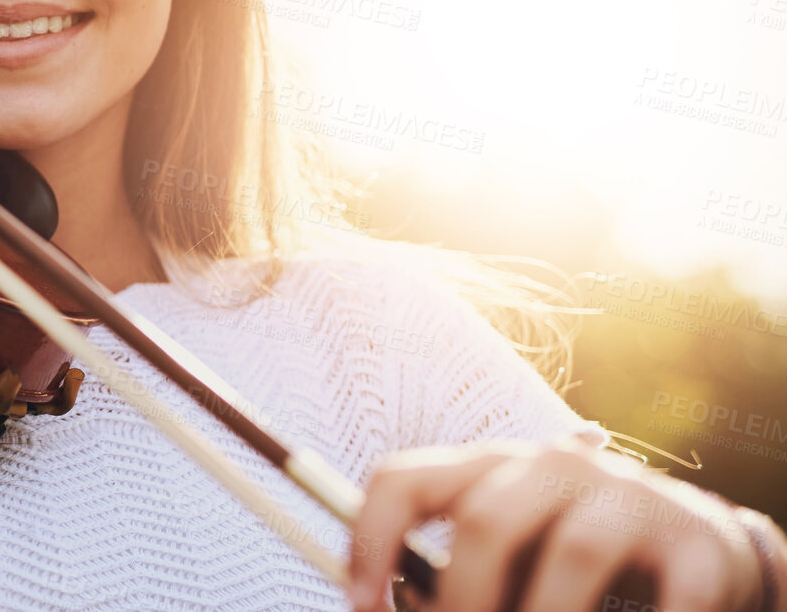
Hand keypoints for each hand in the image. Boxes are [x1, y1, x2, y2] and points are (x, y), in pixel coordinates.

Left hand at [350, 437, 775, 611]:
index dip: (369, 542)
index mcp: (489, 470)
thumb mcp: (506, 564)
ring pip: (574, 555)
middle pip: (486, 522)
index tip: (359, 605)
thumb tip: (395, 608)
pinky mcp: (696, 542)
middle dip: (464, 602)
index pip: (404, 481)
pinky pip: (673, 597)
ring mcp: (629, 497)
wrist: (706, 557)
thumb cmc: (574, 569)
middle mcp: (554, 467)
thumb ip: (452, 581)